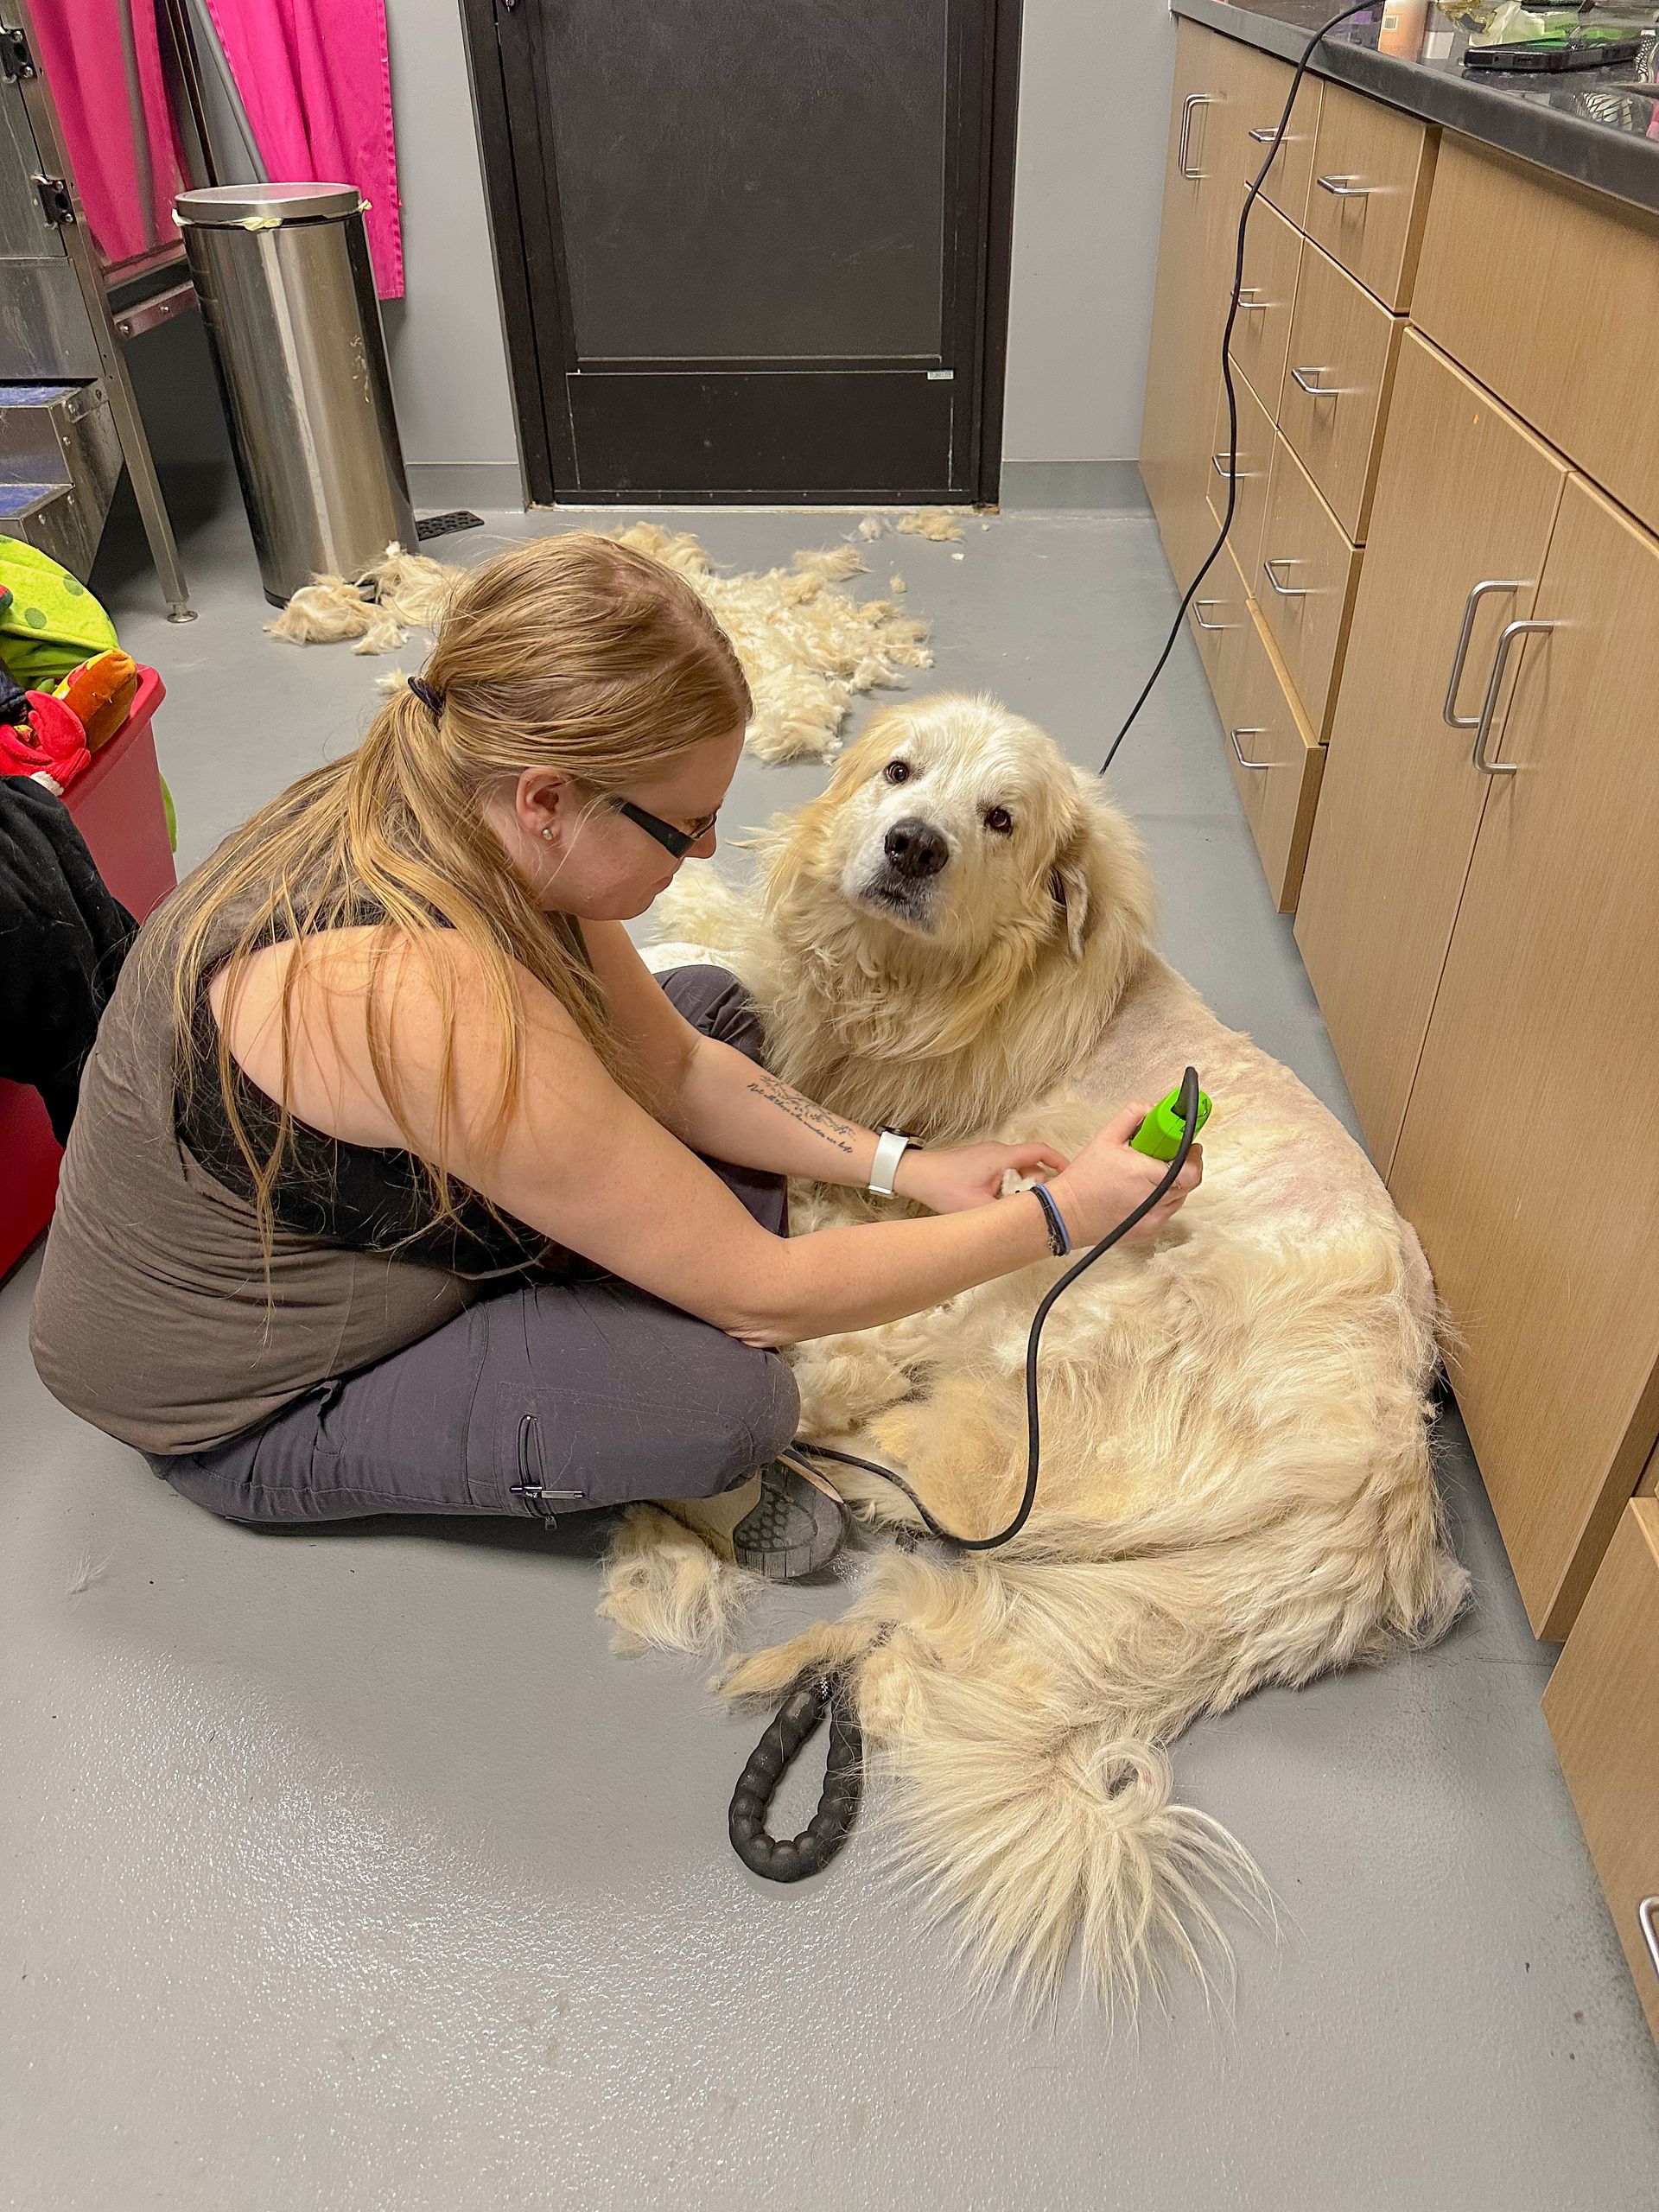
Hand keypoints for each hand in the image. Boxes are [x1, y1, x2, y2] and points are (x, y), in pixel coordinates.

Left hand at [895, 1138, 1070, 1214]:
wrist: (916, 1175)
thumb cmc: (942, 1187)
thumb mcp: (976, 1207)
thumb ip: (1005, 1213)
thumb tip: (1028, 1221)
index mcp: (1002, 1157)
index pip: (1041, 1152)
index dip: (1060, 1162)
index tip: (1071, 1176)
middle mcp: (998, 1151)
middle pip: (1031, 1165)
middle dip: (1034, 1185)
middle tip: (1027, 1205)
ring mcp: (989, 1154)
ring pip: (1017, 1170)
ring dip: (1018, 1188)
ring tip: (1006, 1205)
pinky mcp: (981, 1161)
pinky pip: (1004, 1171)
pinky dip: (1007, 1185)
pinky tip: (996, 1201)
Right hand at [1043, 1100, 1202, 1246]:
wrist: (1067, 1213)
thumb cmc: (1084, 1179)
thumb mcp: (1105, 1138)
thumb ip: (1132, 1117)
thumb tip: (1153, 1108)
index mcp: (1143, 1173)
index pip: (1189, 1168)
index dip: (1193, 1154)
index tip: (1188, 1144)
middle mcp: (1152, 1199)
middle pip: (1189, 1181)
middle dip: (1186, 1165)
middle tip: (1172, 1155)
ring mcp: (1153, 1218)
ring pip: (1181, 1196)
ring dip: (1176, 1182)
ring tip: (1154, 1173)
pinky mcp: (1150, 1229)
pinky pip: (1168, 1210)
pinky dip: (1164, 1198)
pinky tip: (1146, 1190)